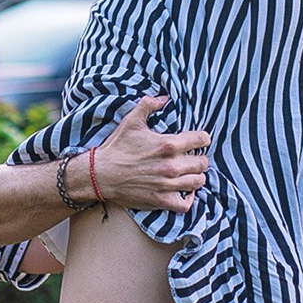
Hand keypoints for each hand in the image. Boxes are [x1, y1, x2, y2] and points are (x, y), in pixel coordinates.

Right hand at [92, 97, 210, 212]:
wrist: (100, 174)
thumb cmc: (117, 147)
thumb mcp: (132, 121)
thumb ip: (149, 105)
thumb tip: (163, 97)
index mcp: (168, 144)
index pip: (201, 140)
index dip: (202, 138)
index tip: (199, 140)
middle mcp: (172, 165)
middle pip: (202, 163)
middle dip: (200, 158)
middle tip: (192, 157)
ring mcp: (168, 185)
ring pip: (198, 182)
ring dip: (196, 176)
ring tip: (190, 173)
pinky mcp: (161, 200)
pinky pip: (186, 204)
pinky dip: (188, 198)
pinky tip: (184, 191)